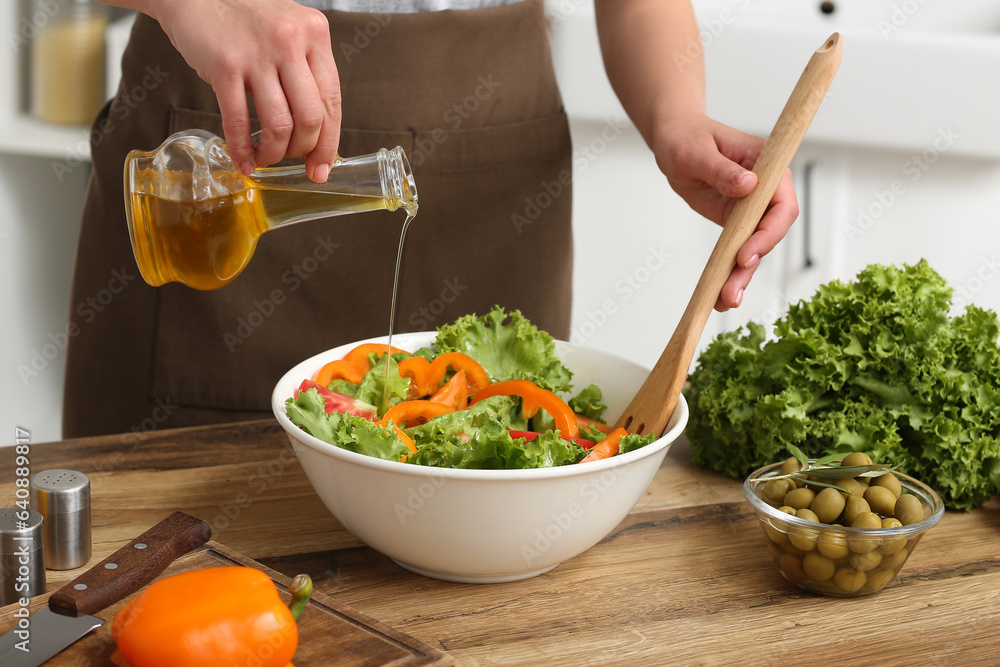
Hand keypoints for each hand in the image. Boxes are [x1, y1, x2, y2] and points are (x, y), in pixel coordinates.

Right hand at [154, 0, 341, 181]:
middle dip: (302, 150)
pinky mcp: (224, 65)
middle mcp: (291, 41)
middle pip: (311, 118)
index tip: (322, 167)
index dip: (328, 142)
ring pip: (279, 125)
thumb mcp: (288, 31)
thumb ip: (306, 70)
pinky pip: (239, 121)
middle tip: (292, 160)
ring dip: (273, 152)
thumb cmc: (244, 18)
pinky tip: (243, 160)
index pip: (332, 101)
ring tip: (264, 158)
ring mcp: (258, 53)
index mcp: (315, 34)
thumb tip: (317, 130)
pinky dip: (241, 149)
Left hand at [652, 111, 798, 311]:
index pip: (781, 205)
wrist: (674, 140)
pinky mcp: (736, 221)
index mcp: (766, 166)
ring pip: (755, 248)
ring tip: (725, 300)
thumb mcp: (696, 151)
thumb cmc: (686, 137)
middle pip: (770, 233)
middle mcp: (765, 190)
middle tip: (731, 290)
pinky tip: (720, 295)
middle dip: (753, 264)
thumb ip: (719, 169)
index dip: (768, 233)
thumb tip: (748, 185)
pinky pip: (738, 250)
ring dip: (741, 276)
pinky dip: (730, 272)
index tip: (745, 254)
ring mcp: (752, 208)